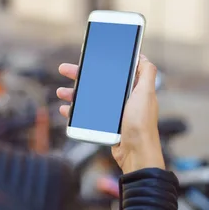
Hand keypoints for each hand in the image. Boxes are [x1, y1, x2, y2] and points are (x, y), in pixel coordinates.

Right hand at [57, 55, 164, 173]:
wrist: (136, 153)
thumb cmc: (141, 124)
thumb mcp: (146, 94)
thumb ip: (147, 73)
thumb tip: (143, 56)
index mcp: (132, 89)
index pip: (113, 72)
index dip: (100, 64)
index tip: (86, 58)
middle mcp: (123, 99)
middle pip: (98, 83)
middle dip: (80, 76)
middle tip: (65, 70)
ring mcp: (113, 113)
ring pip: (89, 98)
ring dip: (74, 93)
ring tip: (61, 92)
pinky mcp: (105, 125)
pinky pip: (87, 115)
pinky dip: (75, 111)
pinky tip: (66, 109)